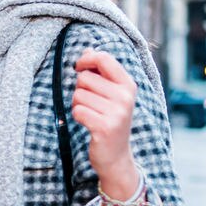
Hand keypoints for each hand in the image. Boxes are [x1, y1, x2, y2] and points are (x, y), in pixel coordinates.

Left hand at [71, 49, 140, 205]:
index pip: (103, 58)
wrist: (116, 156)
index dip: (85, 60)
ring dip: (78, 104)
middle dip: (80, 90)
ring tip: (91, 115)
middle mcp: (125, 97)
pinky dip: (77, 117)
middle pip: (84, 78)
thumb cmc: (109, 120)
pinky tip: (89, 124)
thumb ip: (101, 72)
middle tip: (91, 105)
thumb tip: (89, 49)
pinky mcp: (105, 127)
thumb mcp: (111, 94)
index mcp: (128, 85)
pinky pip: (77, 110)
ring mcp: (117, 113)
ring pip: (78, 95)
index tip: (79, 68)